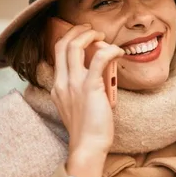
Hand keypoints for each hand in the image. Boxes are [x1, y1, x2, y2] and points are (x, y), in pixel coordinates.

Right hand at [50, 24, 123, 176]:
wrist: (88, 147)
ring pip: (75, 46)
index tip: (83, 35)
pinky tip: (118, 52)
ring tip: (102, 37)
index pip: (57, 53)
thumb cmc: (87, 130)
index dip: (70, 38)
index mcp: (58, 87)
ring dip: (90, 36)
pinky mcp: (90, 88)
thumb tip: (97, 74)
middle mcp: (62, 83)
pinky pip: (98, 59)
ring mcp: (74, 85)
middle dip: (77, 31)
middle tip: (92, 30)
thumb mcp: (75, 106)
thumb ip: (79, 90)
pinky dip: (109, 50)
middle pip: (62, 44)